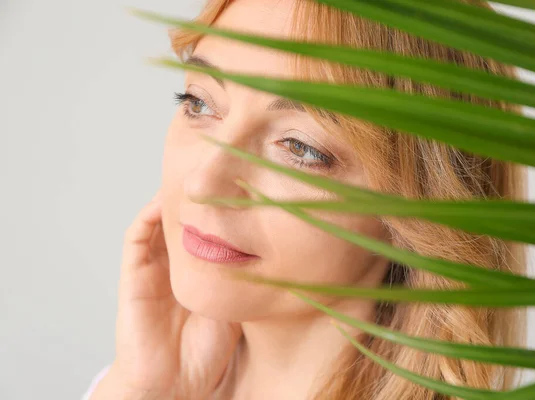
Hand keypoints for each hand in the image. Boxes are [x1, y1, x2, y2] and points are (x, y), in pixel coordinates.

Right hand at [90, 190, 241, 399]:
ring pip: (159, 221)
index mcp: (198, 271)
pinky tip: (165, 200)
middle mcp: (174, 264)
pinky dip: (149, 215)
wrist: (175, 384)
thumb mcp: (235, 305)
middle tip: (214, 172)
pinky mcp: (133, 275)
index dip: (217, 209)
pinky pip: (136, 237)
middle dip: (196, 197)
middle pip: (183, 220)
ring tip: (190, 177)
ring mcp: (153, 268)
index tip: (237, 187)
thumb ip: (244, 279)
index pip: (206, 230)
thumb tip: (272, 251)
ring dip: (171, 199)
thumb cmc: (206, 352)